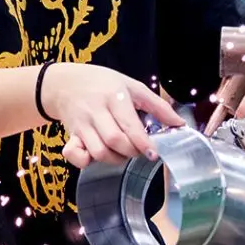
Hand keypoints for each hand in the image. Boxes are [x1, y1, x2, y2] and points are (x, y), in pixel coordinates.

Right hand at [39, 63, 182, 168]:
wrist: (65, 82)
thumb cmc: (103, 83)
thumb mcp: (133, 86)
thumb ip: (158, 105)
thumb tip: (179, 124)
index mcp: (114, 97)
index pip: (129, 125)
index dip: (143, 143)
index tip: (154, 152)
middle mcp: (95, 111)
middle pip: (113, 141)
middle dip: (131, 152)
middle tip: (139, 150)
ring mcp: (81, 124)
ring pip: (98, 152)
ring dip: (114, 159)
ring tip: (123, 152)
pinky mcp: (70, 135)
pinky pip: (74, 155)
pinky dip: (85, 162)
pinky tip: (97, 157)